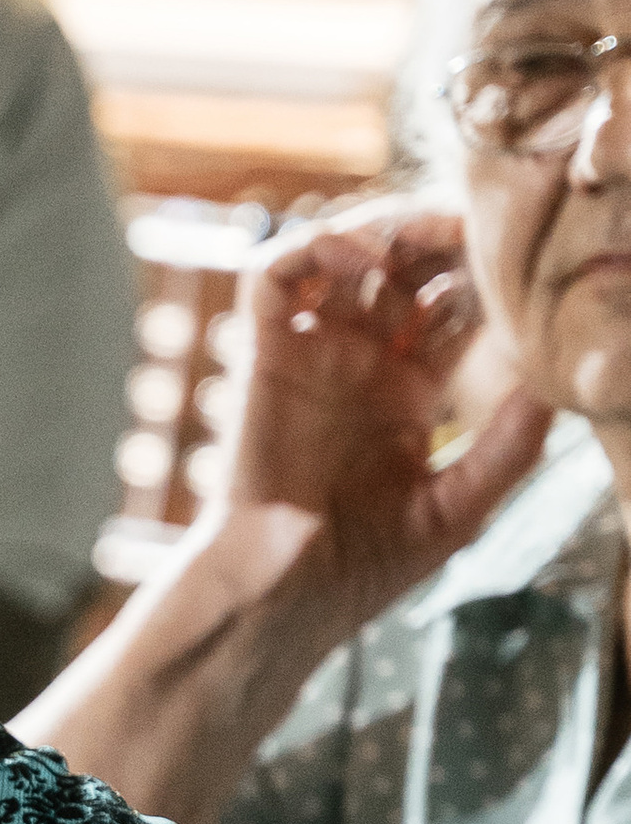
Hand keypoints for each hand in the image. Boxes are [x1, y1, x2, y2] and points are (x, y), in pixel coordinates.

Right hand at [227, 202, 550, 639]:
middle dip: (443, 237)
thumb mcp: (460, 504)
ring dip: (385, 227)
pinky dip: (311, 245)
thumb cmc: (366, 564)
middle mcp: (363, 360)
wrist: (284, 597)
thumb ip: (509, 446)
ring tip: (426, 232)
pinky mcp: (263, 353)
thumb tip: (560, 384)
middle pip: (405, 265)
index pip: (456, 306)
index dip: (487, 277)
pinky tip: (361, 256)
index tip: (527, 266)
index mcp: (414, 390)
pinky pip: (272, 274)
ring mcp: (314, 352)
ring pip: (345, 253)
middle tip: (482, 226)